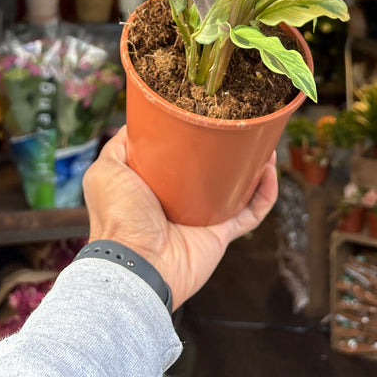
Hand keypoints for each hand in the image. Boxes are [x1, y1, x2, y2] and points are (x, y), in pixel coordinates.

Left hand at [82, 126, 277, 308]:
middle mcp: (182, 198)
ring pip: (237, 187)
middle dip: (231, 149)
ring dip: (254, 167)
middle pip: (213, 169)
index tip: (210, 113)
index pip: (180, 155)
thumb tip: (136, 124)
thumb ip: (119, 146)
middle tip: (244, 126)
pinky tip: (270, 171)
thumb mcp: (106, 170)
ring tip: (264, 144)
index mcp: (156, 182)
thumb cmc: (118, 216)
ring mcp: (204, 216)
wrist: (136, 263)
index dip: (196, 135)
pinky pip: (251, 212)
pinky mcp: (222, 233)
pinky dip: (264, 193)